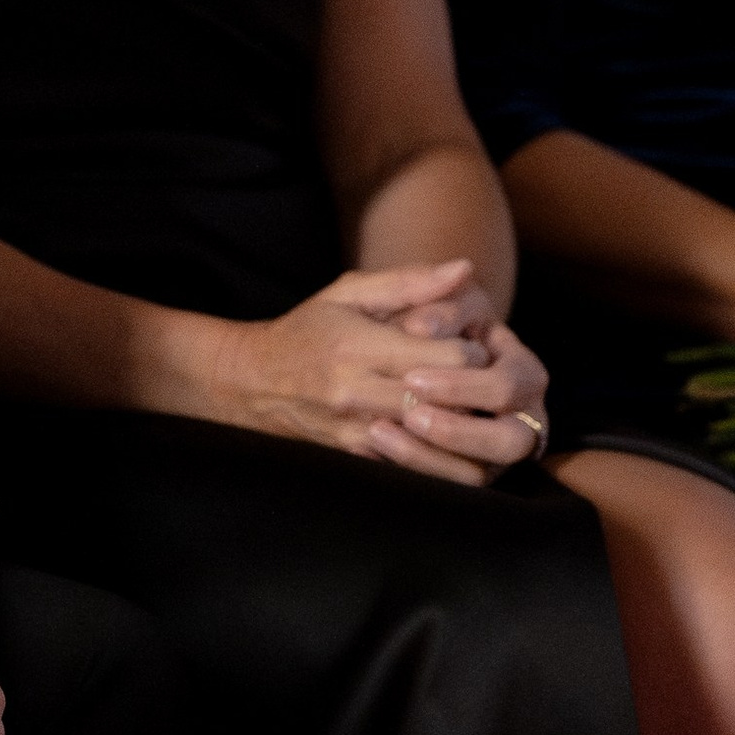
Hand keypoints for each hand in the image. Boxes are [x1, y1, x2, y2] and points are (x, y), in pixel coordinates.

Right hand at [208, 259, 551, 485]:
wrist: (253, 383)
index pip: (446, 358)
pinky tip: (448, 431)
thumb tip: (464, 269)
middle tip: (481, 376)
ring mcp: (356, 431)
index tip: (471, 343)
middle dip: (474, 390)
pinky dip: (440, 452)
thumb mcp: (350, 293)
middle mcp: (356, 394)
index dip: (471, 351)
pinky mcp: (357, 457)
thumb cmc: (309, 330)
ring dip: (462, 424)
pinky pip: (414, 466)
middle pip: (446, 401)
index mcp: (358, 347)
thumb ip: (409, 281)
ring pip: (435, 440)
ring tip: (470, 405)